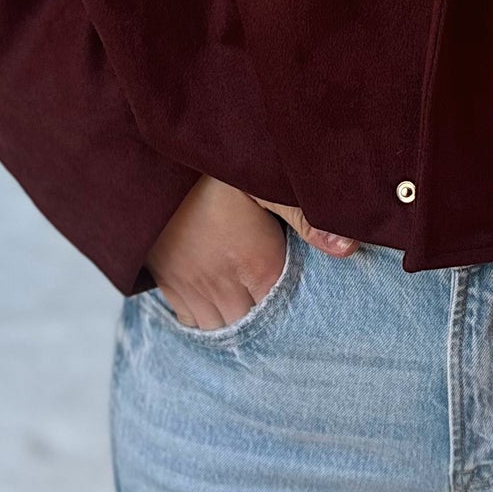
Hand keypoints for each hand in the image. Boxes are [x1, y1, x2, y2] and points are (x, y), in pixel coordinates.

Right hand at [142, 175, 357, 329]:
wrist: (143, 162)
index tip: (313, 313)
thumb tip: (349, 248)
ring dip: (236, 324)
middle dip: (268, 322)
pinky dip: (205, 320)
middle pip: (252, 326)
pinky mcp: (165, 281)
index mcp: (256, 264)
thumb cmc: (208, 168)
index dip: (297, 311)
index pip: (283, 310)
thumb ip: (306, 216)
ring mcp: (189, 286)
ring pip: (218, 329)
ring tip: (252, 314)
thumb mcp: (262, 183)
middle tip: (286, 317)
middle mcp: (222, 285)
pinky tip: (217, 306)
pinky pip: (187, 320)